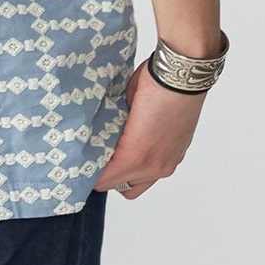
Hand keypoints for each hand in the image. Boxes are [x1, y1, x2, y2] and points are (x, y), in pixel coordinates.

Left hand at [91, 58, 208, 199]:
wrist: (182, 77)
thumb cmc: (151, 86)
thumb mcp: (121, 107)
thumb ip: (113, 130)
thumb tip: (103, 134)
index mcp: (135, 156)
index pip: (105, 180)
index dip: (91, 173)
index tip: (82, 163)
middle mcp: (154, 166)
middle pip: (121, 187)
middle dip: (107, 176)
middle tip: (97, 158)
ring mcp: (168, 163)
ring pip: (140, 183)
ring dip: (127, 174)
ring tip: (116, 154)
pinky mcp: (177, 154)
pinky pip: (155, 171)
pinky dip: (144, 165)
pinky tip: (136, 146)